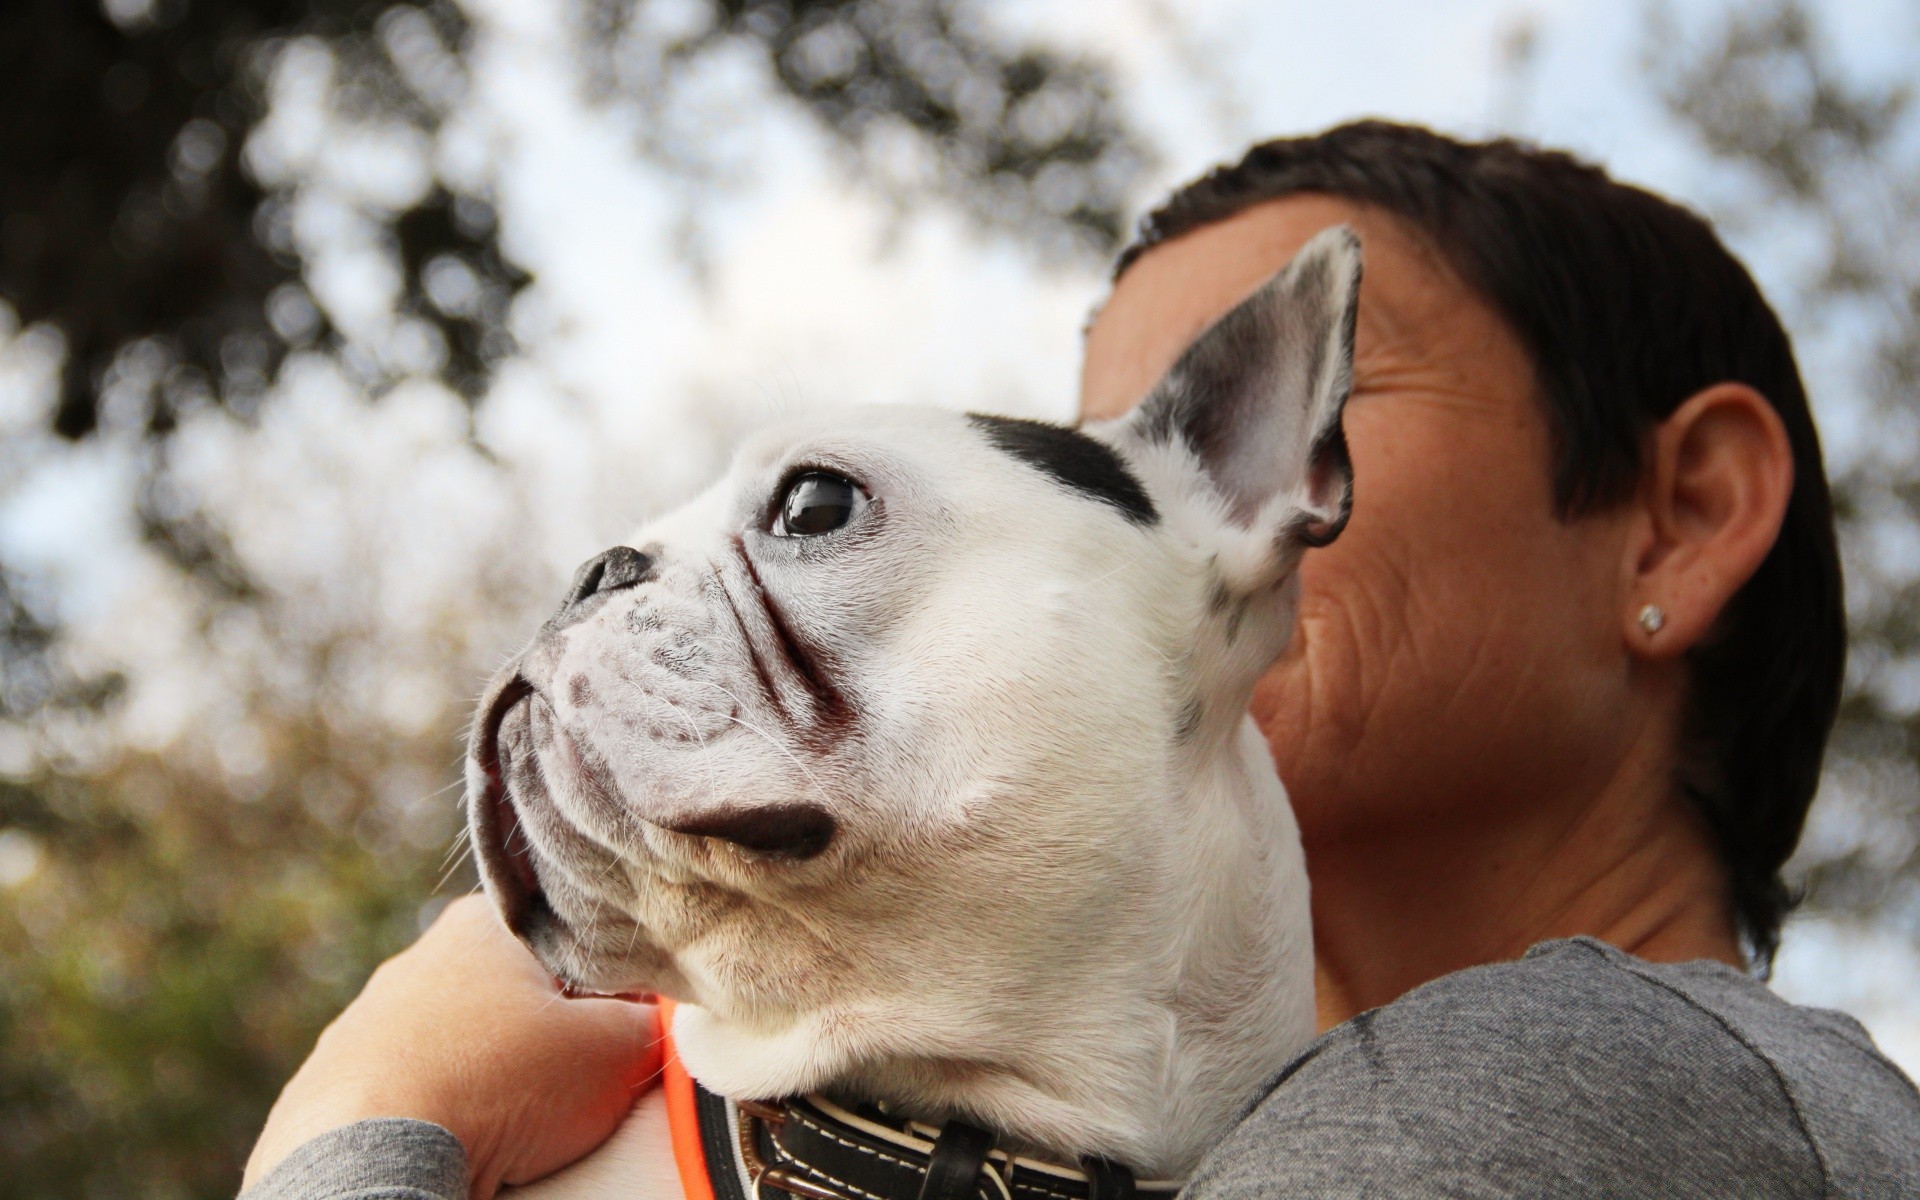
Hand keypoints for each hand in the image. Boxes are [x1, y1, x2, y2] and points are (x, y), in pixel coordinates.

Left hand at [243, 894, 661, 1197]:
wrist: (371, 1157)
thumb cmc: (499, 1084)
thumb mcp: (615, 1048)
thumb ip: (647, 1021)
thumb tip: (652, 1022)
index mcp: (482, 926)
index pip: (566, 940)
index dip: (607, 988)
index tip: (622, 1031)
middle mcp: (415, 960)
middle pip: (508, 997)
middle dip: (541, 1040)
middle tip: (571, 1089)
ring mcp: (362, 1024)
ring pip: (453, 1050)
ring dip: (483, 1084)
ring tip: (509, 1133)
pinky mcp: (325, 1089)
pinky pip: (403, 1098)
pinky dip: (431, 1120)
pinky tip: (453, 1148)